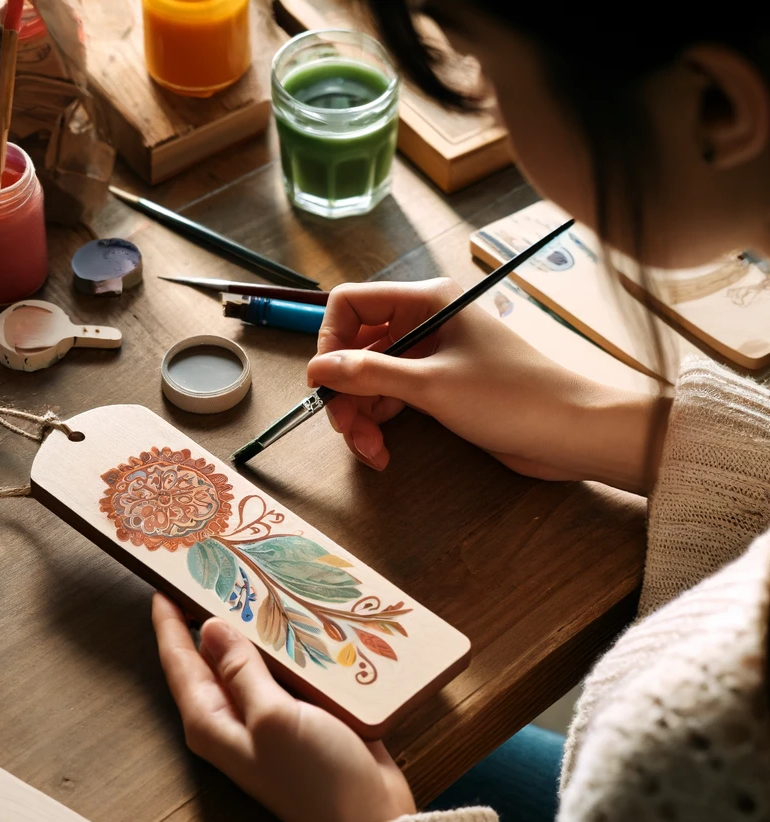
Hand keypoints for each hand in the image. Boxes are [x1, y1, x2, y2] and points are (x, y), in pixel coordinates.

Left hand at [152, 592, 415, 821]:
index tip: (164, 576)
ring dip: (252, 624)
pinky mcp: (299, 710)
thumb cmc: (316, 777)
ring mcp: (266, 713)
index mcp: (210, 721)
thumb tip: (210, 628)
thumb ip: (242, 671)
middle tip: (211, 565)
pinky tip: (295, 611)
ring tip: (250, 576)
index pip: (178, 660)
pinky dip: (286, 642)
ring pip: (250, 656)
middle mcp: (231, 715)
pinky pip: (283, 666)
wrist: (370, 821)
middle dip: (207, 614)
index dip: (168, 619)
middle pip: (210, 655)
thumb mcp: (273, 718)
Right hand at [307, 279, 669, 493]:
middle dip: (347, 392)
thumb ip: (369, 374)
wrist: (570, 432)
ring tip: (371, 451)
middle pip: (357, 349)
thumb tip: (316, 369)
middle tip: (347, 431)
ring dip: (361, 417)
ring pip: (371, 380)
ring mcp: (431, 358)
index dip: (330, 341)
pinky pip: (392, 400)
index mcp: (426, 302)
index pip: (352, 304)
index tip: (326, 383)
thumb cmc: (512, 397)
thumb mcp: (431, 385)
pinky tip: (383, 452)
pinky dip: (381, 426)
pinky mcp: (439, 389)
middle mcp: (425, 324)